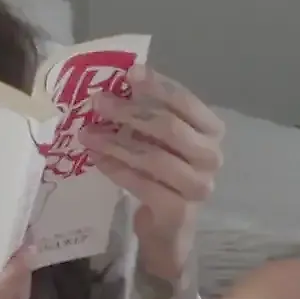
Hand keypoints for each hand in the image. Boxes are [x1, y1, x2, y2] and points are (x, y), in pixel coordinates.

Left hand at [79, 64, 224, 242]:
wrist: (169, 225)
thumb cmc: (164, 172)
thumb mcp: (160, 138)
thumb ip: (147, 113)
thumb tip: (114, 85)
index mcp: (211, 130)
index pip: (186, 101)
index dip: (158, 86)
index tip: (129, 73)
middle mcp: (212, 156)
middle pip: (170, 127)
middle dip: (130, 113)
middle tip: (97, 102)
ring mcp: (198, 185)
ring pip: (154, 158)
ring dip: (116, 143)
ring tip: (87, 134)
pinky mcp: (179, 210)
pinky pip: (142, 185)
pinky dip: (117, 170)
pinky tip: (97, 159)